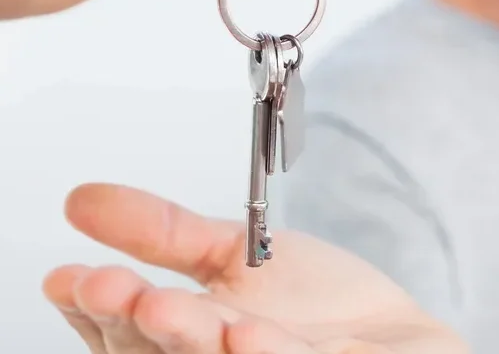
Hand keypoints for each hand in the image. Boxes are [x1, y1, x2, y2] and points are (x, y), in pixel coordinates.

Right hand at [43, 184, 468, 353]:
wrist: (389, 340)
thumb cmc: (315, 308)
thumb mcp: (234, 256)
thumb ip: (166, 232)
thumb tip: (86, 199)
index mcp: (187, 336)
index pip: (122, 329)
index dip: (94, 305)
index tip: (70, 276)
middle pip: (154, 352)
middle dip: (128, 319)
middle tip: (110, 286)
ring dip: (185, 337)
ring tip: (160, 307)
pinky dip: (264, 353)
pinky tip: (244, 333)